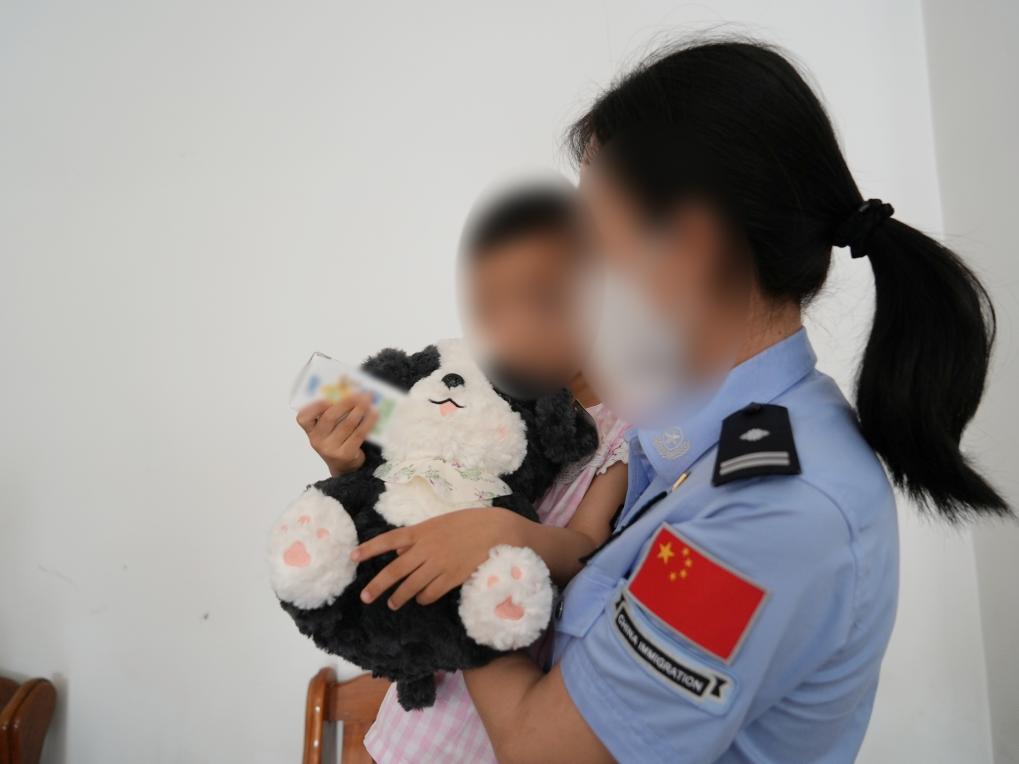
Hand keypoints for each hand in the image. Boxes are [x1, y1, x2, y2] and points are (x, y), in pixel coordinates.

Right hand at [297, 393, 378, 475]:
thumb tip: (348, 387)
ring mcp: (331, 449)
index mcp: (310, 432)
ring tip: (369, 399)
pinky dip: (368, 421)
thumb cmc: (337, 440)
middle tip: (359, 393)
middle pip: (330, 417)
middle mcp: (318, 441)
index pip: (303, 418)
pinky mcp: (346, 454)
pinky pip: (359, 433)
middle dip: (346, 402)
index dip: (314, 406)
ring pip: (347, 424)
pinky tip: (374, 413)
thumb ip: (333, 412)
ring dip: (360, 409)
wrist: (345, 467)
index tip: (328, 397)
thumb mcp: (329, 429)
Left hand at [352, 508, 524, 608]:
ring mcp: (439, 565)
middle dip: (377, 585)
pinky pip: (430, 593)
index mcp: (421, 531)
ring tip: (392, 603)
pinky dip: (423, 598)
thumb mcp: (440, 523)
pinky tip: (421, 599)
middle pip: (395, 571)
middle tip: (365, 597)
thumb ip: (418, 537)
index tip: (353, 557)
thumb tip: (397, 553)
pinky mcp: (452, 578)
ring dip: (399, 597)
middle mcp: (426, 549)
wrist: (497, 531)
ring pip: (411, 586)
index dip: (369, 549)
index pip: (388, 540)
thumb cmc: (469, 522)